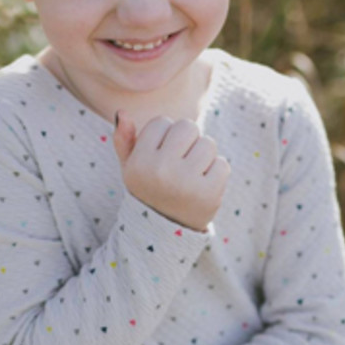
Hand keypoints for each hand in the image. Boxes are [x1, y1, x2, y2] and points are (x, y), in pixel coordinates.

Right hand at [113, 109, 230, 232]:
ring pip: (208, 143)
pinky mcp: (209, 194)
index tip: (161, 156)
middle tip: (181, 162)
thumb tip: (122, 112)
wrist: (165, 232)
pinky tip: (203, 186)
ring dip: (203, 156)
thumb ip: (124, 140)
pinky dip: (216, 173)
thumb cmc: (149, 190)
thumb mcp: (130, 168)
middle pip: (188, 127)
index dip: (164, 136)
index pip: (162, 123)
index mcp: (139, 163)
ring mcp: (186, 184)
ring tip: (192, 175)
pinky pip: (222, 164)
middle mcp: (160, 172)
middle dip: (188, 140)